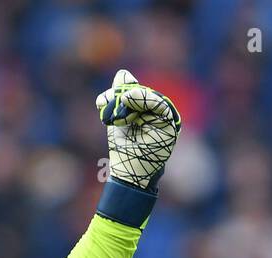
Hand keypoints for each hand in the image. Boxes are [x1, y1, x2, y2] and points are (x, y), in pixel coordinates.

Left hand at [96, 68, 181, 192]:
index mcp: (142, 109)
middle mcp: (154, 111)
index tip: (101, 102)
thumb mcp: (116, 121)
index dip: (116, 92)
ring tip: (120, 105)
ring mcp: (163, 116)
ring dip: (132, 97)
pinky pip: (160, 104)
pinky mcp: (170, 123)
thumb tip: (123, 72)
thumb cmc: (123, 150)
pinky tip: (129, 99)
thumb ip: (117, 99)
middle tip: (108, 103)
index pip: (130, 90)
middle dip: (121, 95)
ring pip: (150, 96)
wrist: (129, 172)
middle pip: (140, 92)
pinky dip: (145, 99)